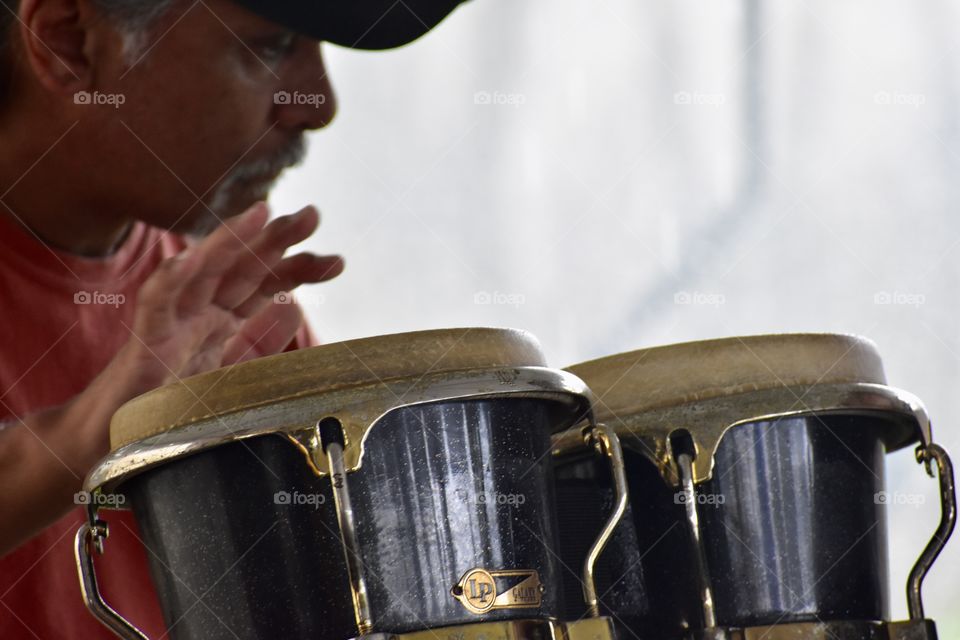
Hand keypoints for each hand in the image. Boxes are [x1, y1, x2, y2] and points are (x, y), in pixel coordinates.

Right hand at [115, 201, 341, 390]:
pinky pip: (155, 306)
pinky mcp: (143, 344)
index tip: (336, 261)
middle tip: (312, 215)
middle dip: (275, 240)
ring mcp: (172, 324)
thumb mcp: (229, 377)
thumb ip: (260, 344)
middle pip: (241, 268)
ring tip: (260, 213)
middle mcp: (199, 314)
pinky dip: (169, 280)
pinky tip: (188, 257)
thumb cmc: (168, 408)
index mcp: (222, 321)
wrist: (114, 441)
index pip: (266, 286)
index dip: (299, 269)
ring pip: (201, 273)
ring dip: (229, 241)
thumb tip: (294, 306)